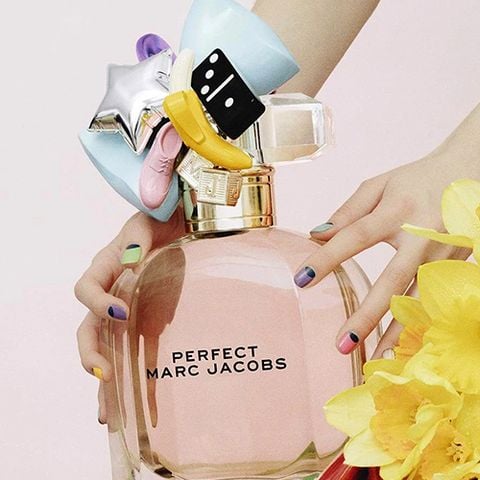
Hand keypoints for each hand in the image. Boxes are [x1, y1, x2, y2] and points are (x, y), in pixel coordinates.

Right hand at [75, 209, 184, 422]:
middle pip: (89, 329)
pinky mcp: (149, 322)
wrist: (176, 225)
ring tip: (109, 415)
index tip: (119, 312)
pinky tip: (141, 406)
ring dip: (107, 382)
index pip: (85, 290)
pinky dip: (138, 379)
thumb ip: (137, 240)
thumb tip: (131, 260)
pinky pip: (140, 352)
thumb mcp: (145, 224)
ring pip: (109, 349)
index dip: (96, 304)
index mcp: (103, 268)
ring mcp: (128, 312)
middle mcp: (109, 295)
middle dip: (91, 353)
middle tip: (102, 374)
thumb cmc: (156, 221)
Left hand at [294, 153, 474, 356]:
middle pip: (393, 279)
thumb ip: (349, 211)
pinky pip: (439, 302)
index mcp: (397, 209)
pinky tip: (407, 347)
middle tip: (342, 343)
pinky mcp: (458, 266)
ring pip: (422, 300)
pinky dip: (423, 325)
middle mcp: (423, 234)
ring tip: (376, 358)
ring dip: (399, 331)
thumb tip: (317, 235)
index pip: (356, 236)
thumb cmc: (417, 180)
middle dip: (368, 314)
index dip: (328, 258)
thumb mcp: (380, 185)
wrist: (472, 171)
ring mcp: (446, 253)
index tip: (301, 279)